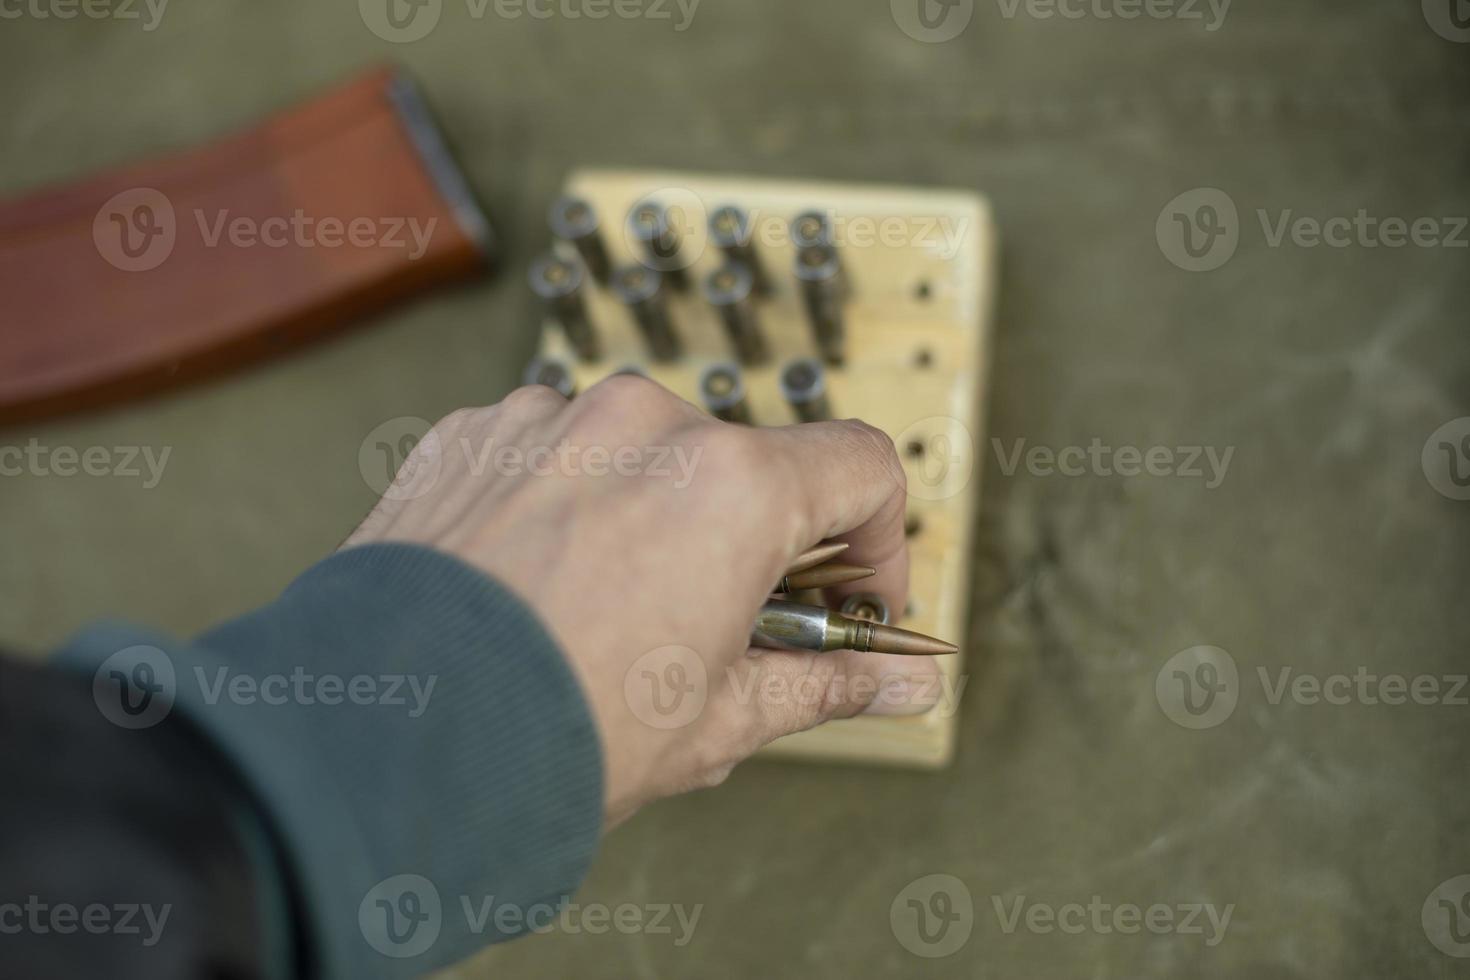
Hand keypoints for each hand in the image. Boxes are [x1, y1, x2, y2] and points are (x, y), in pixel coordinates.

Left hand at [345, 376, 940, 826]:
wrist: (382, 746)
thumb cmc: (554, 735)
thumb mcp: (717, 718)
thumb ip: (825, 680)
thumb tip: (900, 685)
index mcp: (730, 486)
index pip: (859, 465)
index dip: (876, 535)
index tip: (850, 592)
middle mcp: (643, 425)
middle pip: (744, 461)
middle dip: (751, 537)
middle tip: (721, 622)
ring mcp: (547, 417)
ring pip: (640, 452)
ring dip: (649, 513)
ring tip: (607, 609)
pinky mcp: (471, 431)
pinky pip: (549, 448)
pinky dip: (563, 500)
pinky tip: (535, 582)